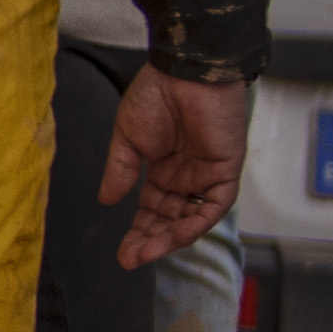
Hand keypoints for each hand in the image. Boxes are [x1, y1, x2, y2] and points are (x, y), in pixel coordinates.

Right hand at [97, 67, 251, 269]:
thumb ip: (121, 171)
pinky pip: (215, 204)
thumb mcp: (128, 138)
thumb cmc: (156, 95)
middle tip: (131, 259)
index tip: (122, 253)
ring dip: (172, 238)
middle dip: (151, 241)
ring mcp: (207, 174)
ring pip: (192, 217)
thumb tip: (107, 200)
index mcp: (163, 168)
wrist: (184, 72)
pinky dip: (198, 221)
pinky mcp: (226, 169)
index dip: (138, 232)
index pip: (152, 210)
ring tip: (147, 252)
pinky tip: (176, 234)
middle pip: (170, 219)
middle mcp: (186, 176)